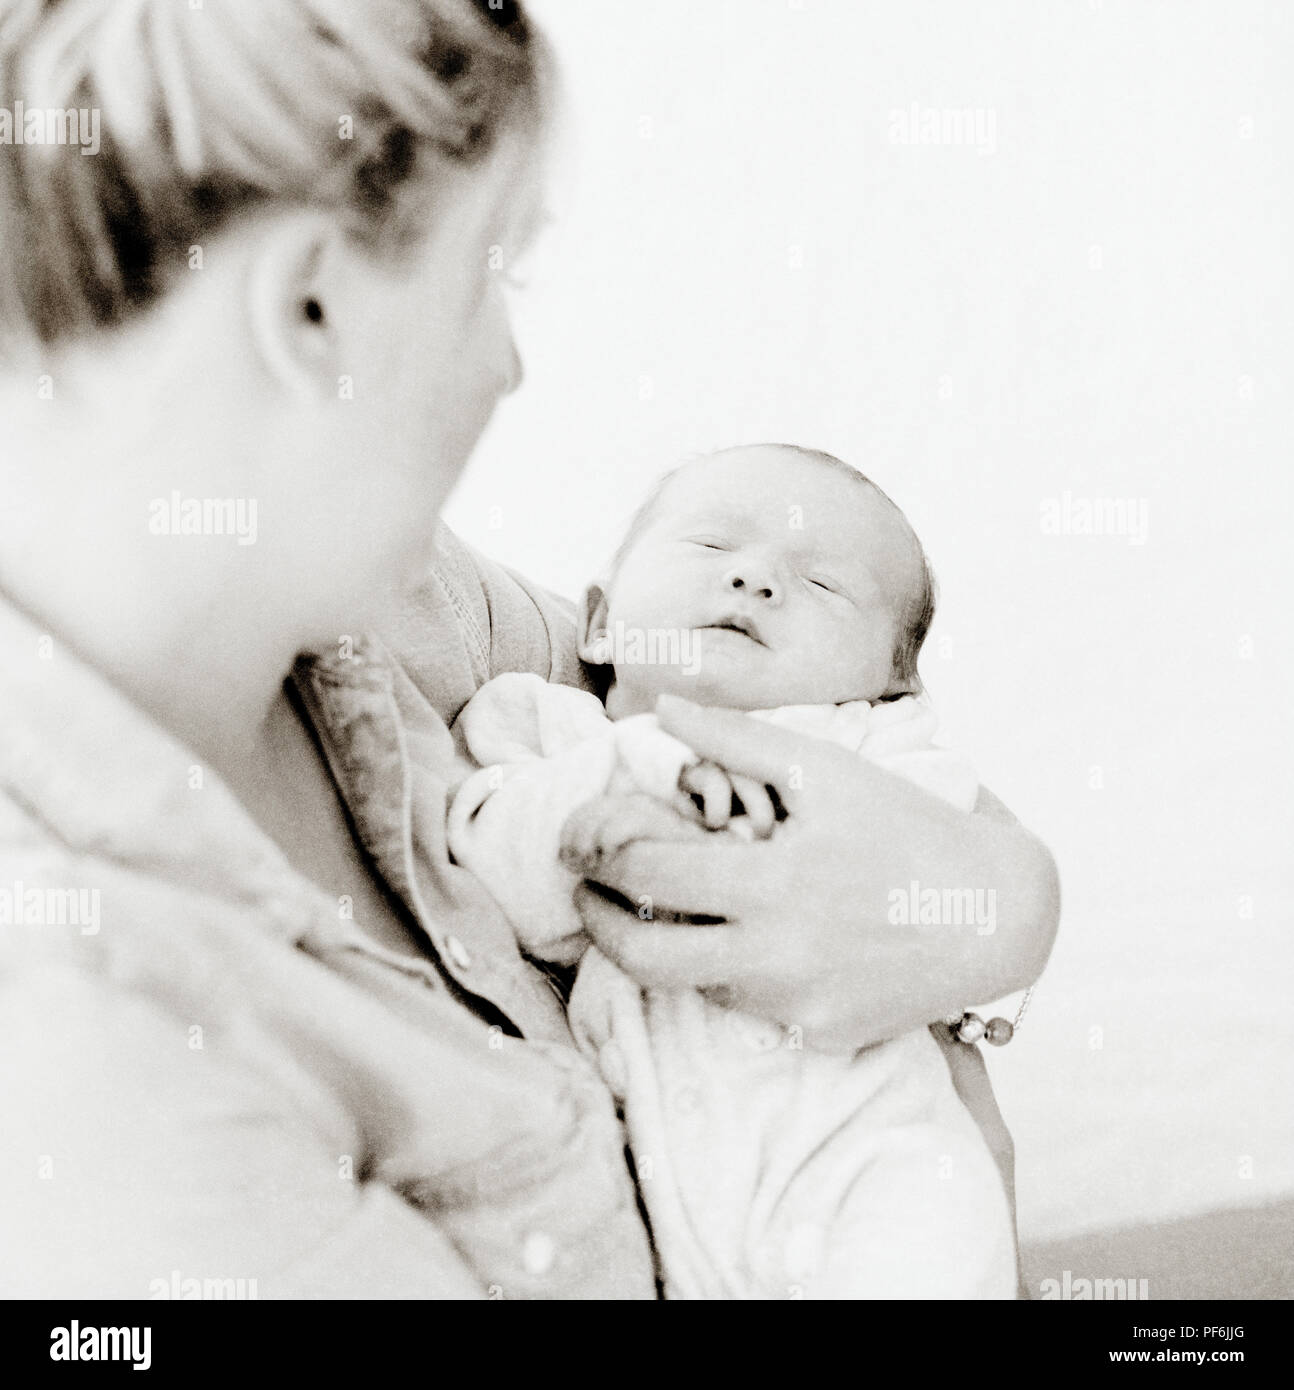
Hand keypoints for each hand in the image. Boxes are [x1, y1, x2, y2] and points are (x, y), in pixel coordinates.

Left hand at [567, 694, 1058, 1052]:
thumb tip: (664, 711)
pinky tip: (752, 934)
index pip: (648, 877)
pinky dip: (733, 971)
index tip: (577, 843)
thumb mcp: (827, 769)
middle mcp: (778, 957)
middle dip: (599, 923)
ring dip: (669, 946)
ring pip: (696, 984)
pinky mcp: (822, 1036)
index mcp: (773, 883)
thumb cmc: (908, 826)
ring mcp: (799, 1006)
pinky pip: (751, 1007)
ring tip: (669, 904)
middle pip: (646, 959)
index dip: (598, 857)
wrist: (1000, 913)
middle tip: (588, 893)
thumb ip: (738, 738)